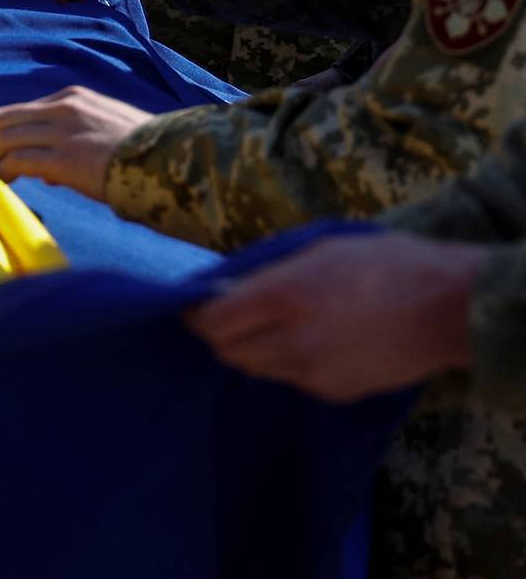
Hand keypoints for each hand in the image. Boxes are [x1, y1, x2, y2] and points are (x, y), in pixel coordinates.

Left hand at [0, 85, 149, 199]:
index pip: (23, 109)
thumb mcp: (106, 131)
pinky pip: (18, 162)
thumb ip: (75, 142)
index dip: (5, 131)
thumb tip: (47, 174)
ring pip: (6, 139)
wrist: (167, 160)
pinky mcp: (62, 159)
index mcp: (73, 98)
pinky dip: (3, 174)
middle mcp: (63, 109)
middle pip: (4, 119)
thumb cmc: (143, 151)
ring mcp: (61, 132)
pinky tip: (2, 186)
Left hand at [185, 234, 484, 401]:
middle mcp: (292, 340)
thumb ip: (266, 269)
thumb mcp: (317, 247)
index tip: (192, 303)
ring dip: (246, 349)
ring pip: (253, 368)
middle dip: (216, 332)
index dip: (194, 313)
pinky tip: (297, 341)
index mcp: (284, 296)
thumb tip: (224, 285)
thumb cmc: (383, 261)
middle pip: (226, 350)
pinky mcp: (333, 393)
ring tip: (260, 326)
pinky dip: (279, 362)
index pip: (211, 321)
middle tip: (223, 314)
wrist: (449, 308)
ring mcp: (312, 373)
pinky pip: (287, 380)